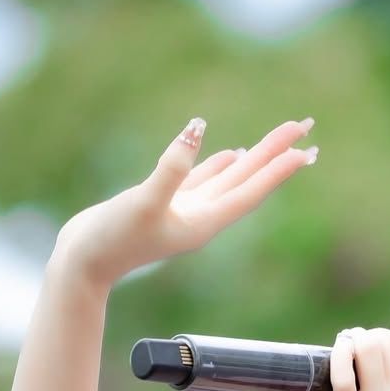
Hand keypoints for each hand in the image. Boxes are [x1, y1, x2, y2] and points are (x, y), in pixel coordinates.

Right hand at [53, 116, 317, 288]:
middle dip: (277, 154)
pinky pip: (204, 181)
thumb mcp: (144, 202)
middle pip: (249, 180)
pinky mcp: (168, 204)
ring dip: (256, 160)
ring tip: (281, 142)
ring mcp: (187, 211)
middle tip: (306, 128)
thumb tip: (196, 132)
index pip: (252, 190)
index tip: (305, 147)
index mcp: (205, 221)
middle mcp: (203, 218)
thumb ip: (171, 169)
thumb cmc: (112, 238)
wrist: (84, 262)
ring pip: (230, 179)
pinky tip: (234, 155)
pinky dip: (221, 166)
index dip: (279, 168)